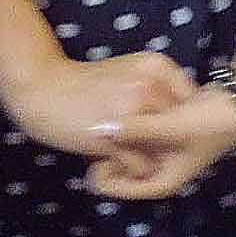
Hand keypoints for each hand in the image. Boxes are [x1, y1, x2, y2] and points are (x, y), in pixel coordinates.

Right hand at [0, 51, 193, 159]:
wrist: (43, 88)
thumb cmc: (87, 84)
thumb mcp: (129, 73)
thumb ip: (157, 88)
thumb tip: (188, 115)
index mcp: (156, 66)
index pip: (191, 101)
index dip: (183, 121)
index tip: (168, 130)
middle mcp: (149, 86)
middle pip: (180, 127)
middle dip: (170, 141)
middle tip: (149, 147)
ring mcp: (133, 113)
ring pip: (163, 148)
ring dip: (152, 157)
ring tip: (132, 153)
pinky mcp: (115, 139)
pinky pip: (141, 165)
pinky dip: (134, 170)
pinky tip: (117, 160)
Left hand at [84, 83, 235, 199]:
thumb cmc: (209, 122)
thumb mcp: (170, 126)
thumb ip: (136, 128)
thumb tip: (100, 129)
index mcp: (168, 178)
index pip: (132, 188)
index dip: (110, 183)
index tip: (91, 171)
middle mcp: (167, 168)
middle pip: (132, 171)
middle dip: (113, 161)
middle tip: (91, 149)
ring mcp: (170, 150)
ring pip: (138, 152)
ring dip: (122, 143)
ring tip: (100, 131)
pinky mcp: (172, 132)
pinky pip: (146, 136)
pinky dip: (135, 129)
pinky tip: (120, 115)